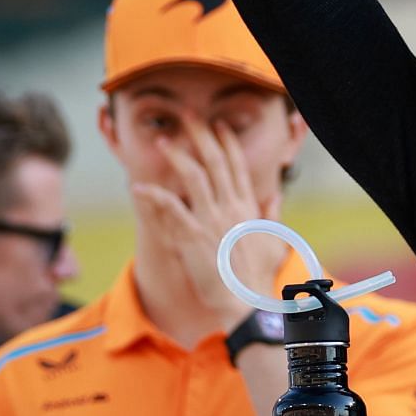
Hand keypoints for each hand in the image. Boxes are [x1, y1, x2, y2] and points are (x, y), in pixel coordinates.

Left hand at [131, 115, 284, 331]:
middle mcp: (230, 207)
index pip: (236, 166)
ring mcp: (212, 220)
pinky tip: (140, 188)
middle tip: (188, 115)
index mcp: (247, 207)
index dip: (226, 142)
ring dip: (178, 157)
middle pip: (215, 162)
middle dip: (201, 135)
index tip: (218, 124)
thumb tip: (275, 196)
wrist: (244, 301)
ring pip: (194, 178)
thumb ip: (271, 215)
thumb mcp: (271, 241)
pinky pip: (171, 209)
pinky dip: (155, 197)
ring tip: (164, 142)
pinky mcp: (193, 236)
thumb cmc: (256, 275)